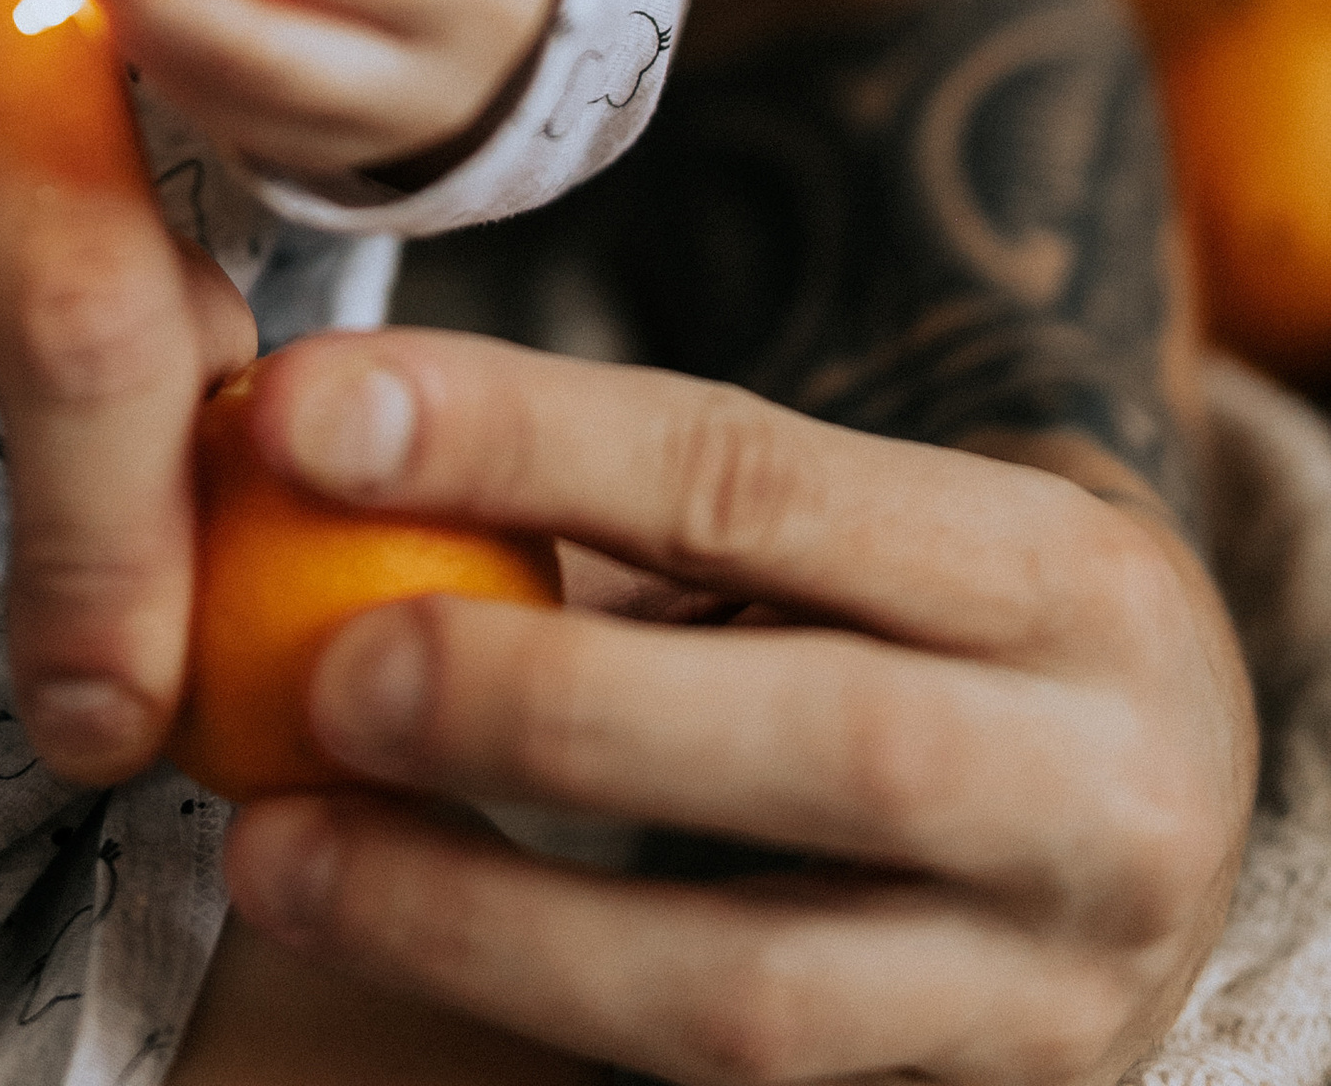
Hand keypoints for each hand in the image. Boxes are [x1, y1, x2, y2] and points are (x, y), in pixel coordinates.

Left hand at [217, 331, 1255, 1085]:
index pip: (756, 476)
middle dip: (535, 702)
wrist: (1148, 833)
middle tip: (319, 670)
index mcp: (1056, 575)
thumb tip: (316, 446)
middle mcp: (1093, 791)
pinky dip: (530, 1027)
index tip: (306, 408)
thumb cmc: (933, 637)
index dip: (516, 435)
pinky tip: (391, 958)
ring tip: (282, 853)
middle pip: (813, 744)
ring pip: (743, 987)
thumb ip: (627, 509)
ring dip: (478, 923)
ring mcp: (1043, 999)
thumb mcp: (854, 535)